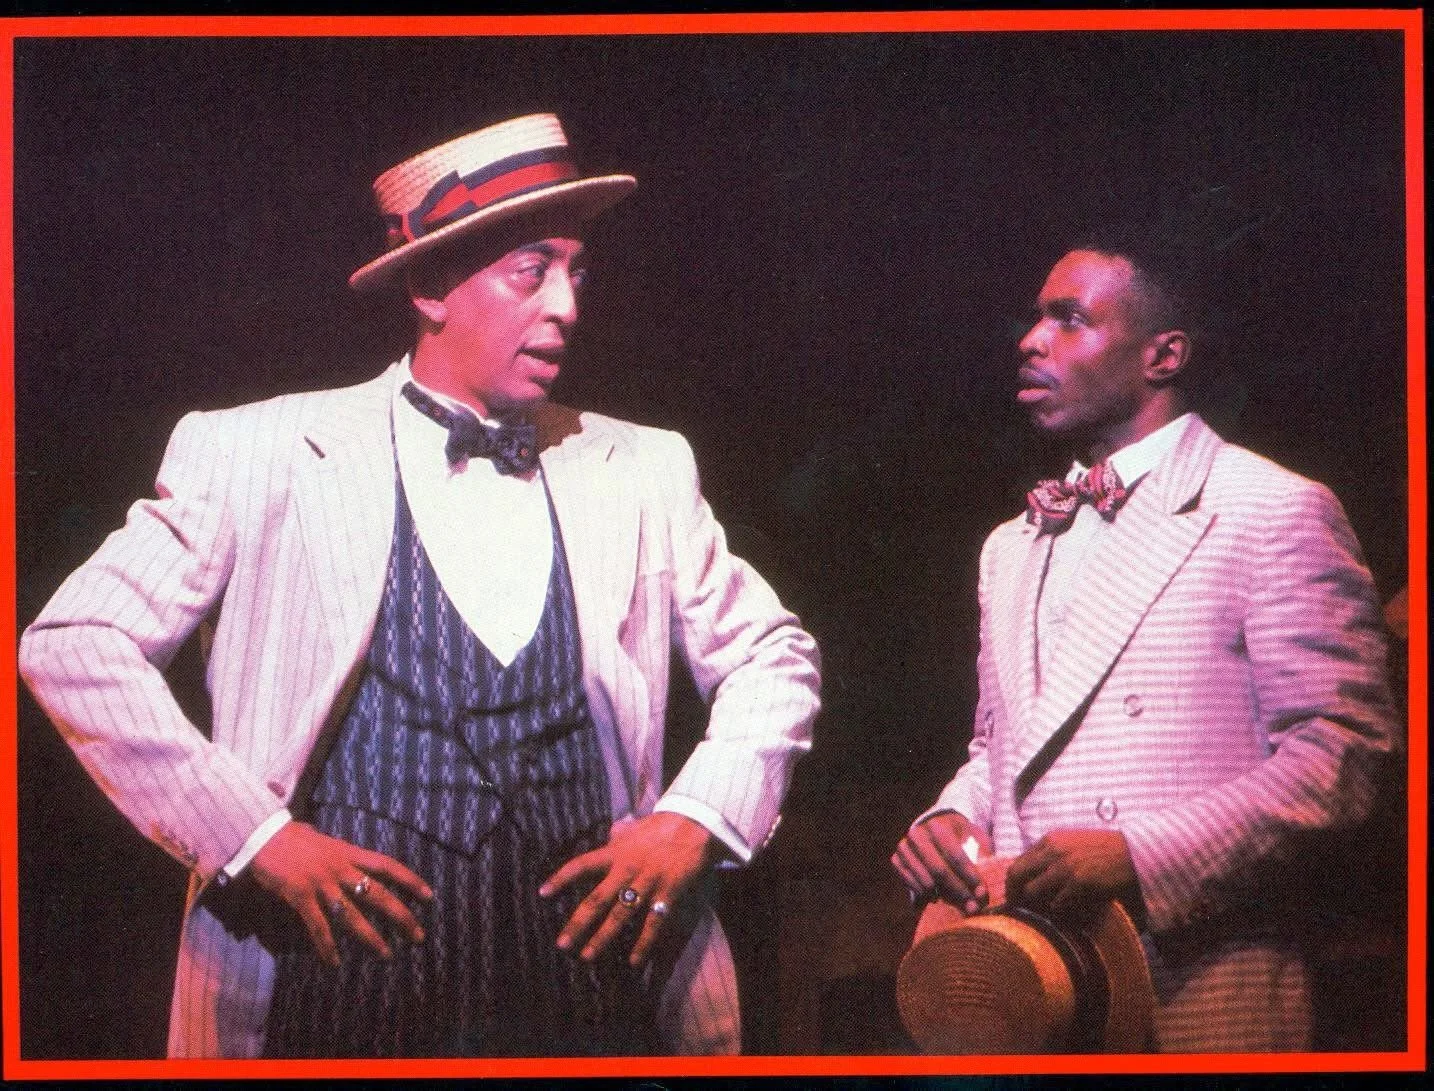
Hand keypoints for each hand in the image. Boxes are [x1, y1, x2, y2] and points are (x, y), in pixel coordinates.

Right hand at [248, 821, 432, 966]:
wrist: (262, 835)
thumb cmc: (293, 837)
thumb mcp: (326, 841)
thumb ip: (342, 854)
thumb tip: (353, 859)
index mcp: (349, 852)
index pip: (387, 865)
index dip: (410, 880)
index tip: (428, 896)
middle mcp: (340, 868)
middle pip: (378, 894)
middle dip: (401, 916)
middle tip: (418, 935)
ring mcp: (321, 883)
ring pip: (352, 915)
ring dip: (370, 937)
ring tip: (386, 955)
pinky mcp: (300, 895)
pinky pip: (318, 926)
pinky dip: (326, 946)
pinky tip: (333, 962)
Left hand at [540, 812, 722, 966]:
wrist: (695, 823)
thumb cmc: (662, 826)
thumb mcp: (633, 828)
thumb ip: (618, 835)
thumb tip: (609, 833)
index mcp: (615, 852)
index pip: (581, 865)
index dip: (560, 879)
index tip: (542, 893)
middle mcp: (626, 869)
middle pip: (596, 900)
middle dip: (577, 924)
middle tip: (562, 944)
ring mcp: (647, 882)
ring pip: (619, 916)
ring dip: (602, 938)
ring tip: (587, 957)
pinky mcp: (667, 892)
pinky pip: (652, 924)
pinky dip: (643, 944)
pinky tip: (633, 962)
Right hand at [891, 811, 992, 914]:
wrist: (932, 827)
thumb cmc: (958, 834)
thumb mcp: (974, 835)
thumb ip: (982, 852)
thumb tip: (987, 878)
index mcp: (938, 824)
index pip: (956, 855)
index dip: (970, 876)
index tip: (983, 894)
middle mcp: (917, 834)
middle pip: (940, 870)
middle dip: (959, 891)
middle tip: (973, 906)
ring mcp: (904, 847)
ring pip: (925, 880)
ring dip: (944, 897)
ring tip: (959, 905)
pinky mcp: (896, 859)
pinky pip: (911, 884)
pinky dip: (925, 894)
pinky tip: (938, 898)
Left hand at [1005, 829, 1140, 922]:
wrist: (1136, 852)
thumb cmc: (1106, 851)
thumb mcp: (1073, 844)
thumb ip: (1052, 856)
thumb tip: (1033, 877)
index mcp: (1050, 840)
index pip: (1018, 863)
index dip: (1012, 884)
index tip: (1014, 898)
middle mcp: (1053, 850)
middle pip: (1016, 876)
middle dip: (1013, 896)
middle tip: (1018, 911)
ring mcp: (1066, 865)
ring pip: (1032, 892)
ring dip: (1034, 907)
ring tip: (1041, 916)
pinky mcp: (1080, 881)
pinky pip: (1057, 903)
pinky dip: (1057, 913)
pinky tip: (1064, 916)